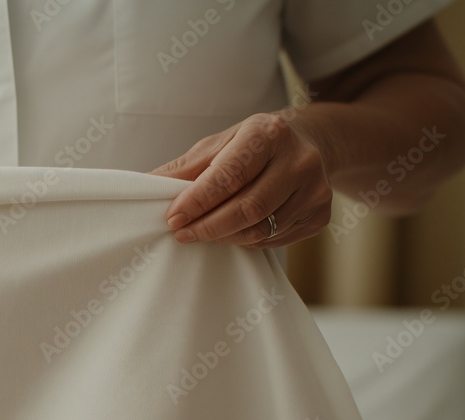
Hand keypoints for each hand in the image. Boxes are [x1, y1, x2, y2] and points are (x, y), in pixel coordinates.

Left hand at [150, 112, 332, 247]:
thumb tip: (143, 187)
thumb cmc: (253, 145)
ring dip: (225, 237)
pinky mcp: (321, 215)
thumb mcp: (218, 144)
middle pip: (247, 208)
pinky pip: (274, 240)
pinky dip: (246, 241)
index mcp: (268, 133)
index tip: (173, 218)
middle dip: (207, 226)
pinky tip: (234, 232)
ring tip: (203, 233)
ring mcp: (316, 190)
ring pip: (261, 229)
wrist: (311, 143)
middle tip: (182, 234)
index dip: (197, 201)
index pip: (229, 175)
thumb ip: (184, 168)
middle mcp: (300, 159)